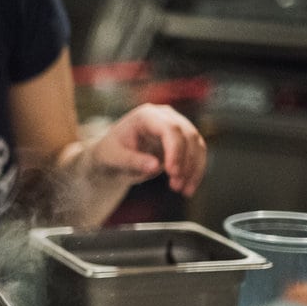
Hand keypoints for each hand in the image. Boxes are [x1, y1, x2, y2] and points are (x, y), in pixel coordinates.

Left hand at [89, 104, 206, 196]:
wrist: (112, 155)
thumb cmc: (110, 153)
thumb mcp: (114, 158)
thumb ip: (133, 161)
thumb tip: (155, 166)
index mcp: (146, 115)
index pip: (169, 128)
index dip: (175, 150)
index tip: (172, 172)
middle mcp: (165, 117)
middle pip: (188, 135)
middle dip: (186, 162)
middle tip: (176, 185)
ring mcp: (176, 126)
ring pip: (196, 145)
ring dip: (193, 169)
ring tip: (183, 190)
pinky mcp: (182, 140)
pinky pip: (196, 154)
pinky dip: (195, 171)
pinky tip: (188, 188)